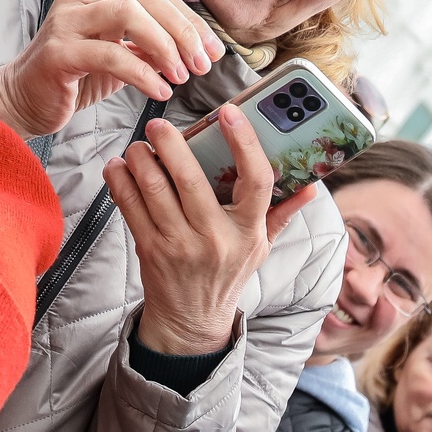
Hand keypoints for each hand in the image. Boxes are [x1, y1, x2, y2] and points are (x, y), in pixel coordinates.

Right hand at [0, 0, 213, 137]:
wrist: (24, 100)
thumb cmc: (73, 78)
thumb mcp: (120, 58)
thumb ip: (150, 49)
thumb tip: (195, 51)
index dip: (190, 21)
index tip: (214, 51)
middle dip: (182, 31)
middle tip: (202, 64)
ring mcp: (67, 22)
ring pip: (128, 14)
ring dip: (164, 46)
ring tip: (181, 76)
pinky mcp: (59, 53)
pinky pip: (110, 55)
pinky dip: (142, 73)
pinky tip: (159, 91)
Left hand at [111, 110, 316, 357]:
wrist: (193, 319)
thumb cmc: (228, 274)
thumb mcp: (260, 247)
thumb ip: (281, 214)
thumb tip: (311, 187)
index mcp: (248, 231)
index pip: (256, 181)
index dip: (245, 143)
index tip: (229, 113)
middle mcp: (216, 238)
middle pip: (190, 179)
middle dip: (170, 143)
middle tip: (159, 124)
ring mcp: (180, 245)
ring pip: (154, 187)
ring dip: (140, 158)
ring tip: (139, 147)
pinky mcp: (151, 250)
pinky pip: (130, 205)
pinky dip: (120, 180)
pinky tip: (120, 167)